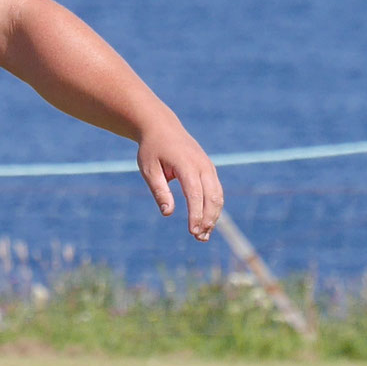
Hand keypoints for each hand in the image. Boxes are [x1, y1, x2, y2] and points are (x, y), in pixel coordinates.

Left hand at [136, 121, 221, 239]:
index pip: (195, 194)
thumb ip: (159, 191)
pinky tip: (206, 222)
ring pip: (218, 195)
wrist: (161, 127)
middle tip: (199, 238)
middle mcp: (202, 165)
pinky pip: (216, 191)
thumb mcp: (149, 170)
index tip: (192, 231)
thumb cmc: (152, 149)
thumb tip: (168, 213)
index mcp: (186, 164)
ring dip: (213, 216)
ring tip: (203, 236)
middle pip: (212, 197)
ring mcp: (208, 167)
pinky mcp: (209, 170)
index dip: (195, 214)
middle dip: (208, 219)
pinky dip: (213, 207)